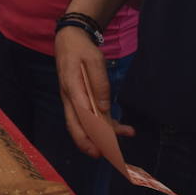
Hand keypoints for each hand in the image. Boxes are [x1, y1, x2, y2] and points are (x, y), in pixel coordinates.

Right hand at [54, 26, 131, 157]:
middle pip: (76, 127)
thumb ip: (99, 83)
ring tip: (126, 134)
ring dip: (104, 133)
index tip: (100, 148)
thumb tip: (103, 108)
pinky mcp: (81, 99)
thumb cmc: (81, 50)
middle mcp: (70, 99)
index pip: (79, 118)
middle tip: (107, 154)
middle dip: (90, 143)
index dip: (88, 135)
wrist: (69, 40)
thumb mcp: (93, 60)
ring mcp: (74, 101)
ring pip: (85, 124)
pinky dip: (105, 123)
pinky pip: (90, 116)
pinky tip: (122, 126)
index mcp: (72, 90)